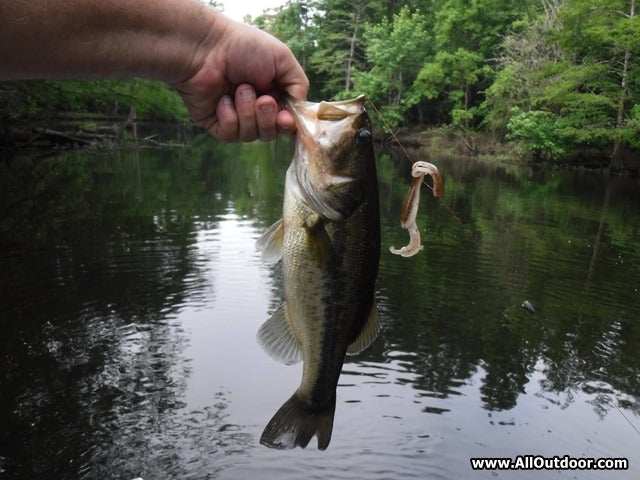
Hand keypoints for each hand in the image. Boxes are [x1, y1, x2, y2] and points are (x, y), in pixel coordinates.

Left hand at [174, 15, 308, 141]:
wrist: (206, 48)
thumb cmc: (243, 47)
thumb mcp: (282, 58)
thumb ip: (299, 84)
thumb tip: (300, 108)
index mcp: (273, 94)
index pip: (286, 122)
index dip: (287, 125)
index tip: (285, 119)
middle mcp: (255, 109)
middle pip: (270, 133)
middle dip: (267, 118)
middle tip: (262, 99)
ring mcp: (236, 118)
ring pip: (251, 136)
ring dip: (248, 113)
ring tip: (239, 89)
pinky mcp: (216, 124)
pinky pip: (231, 134)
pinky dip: (230, 117)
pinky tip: (223, 99)